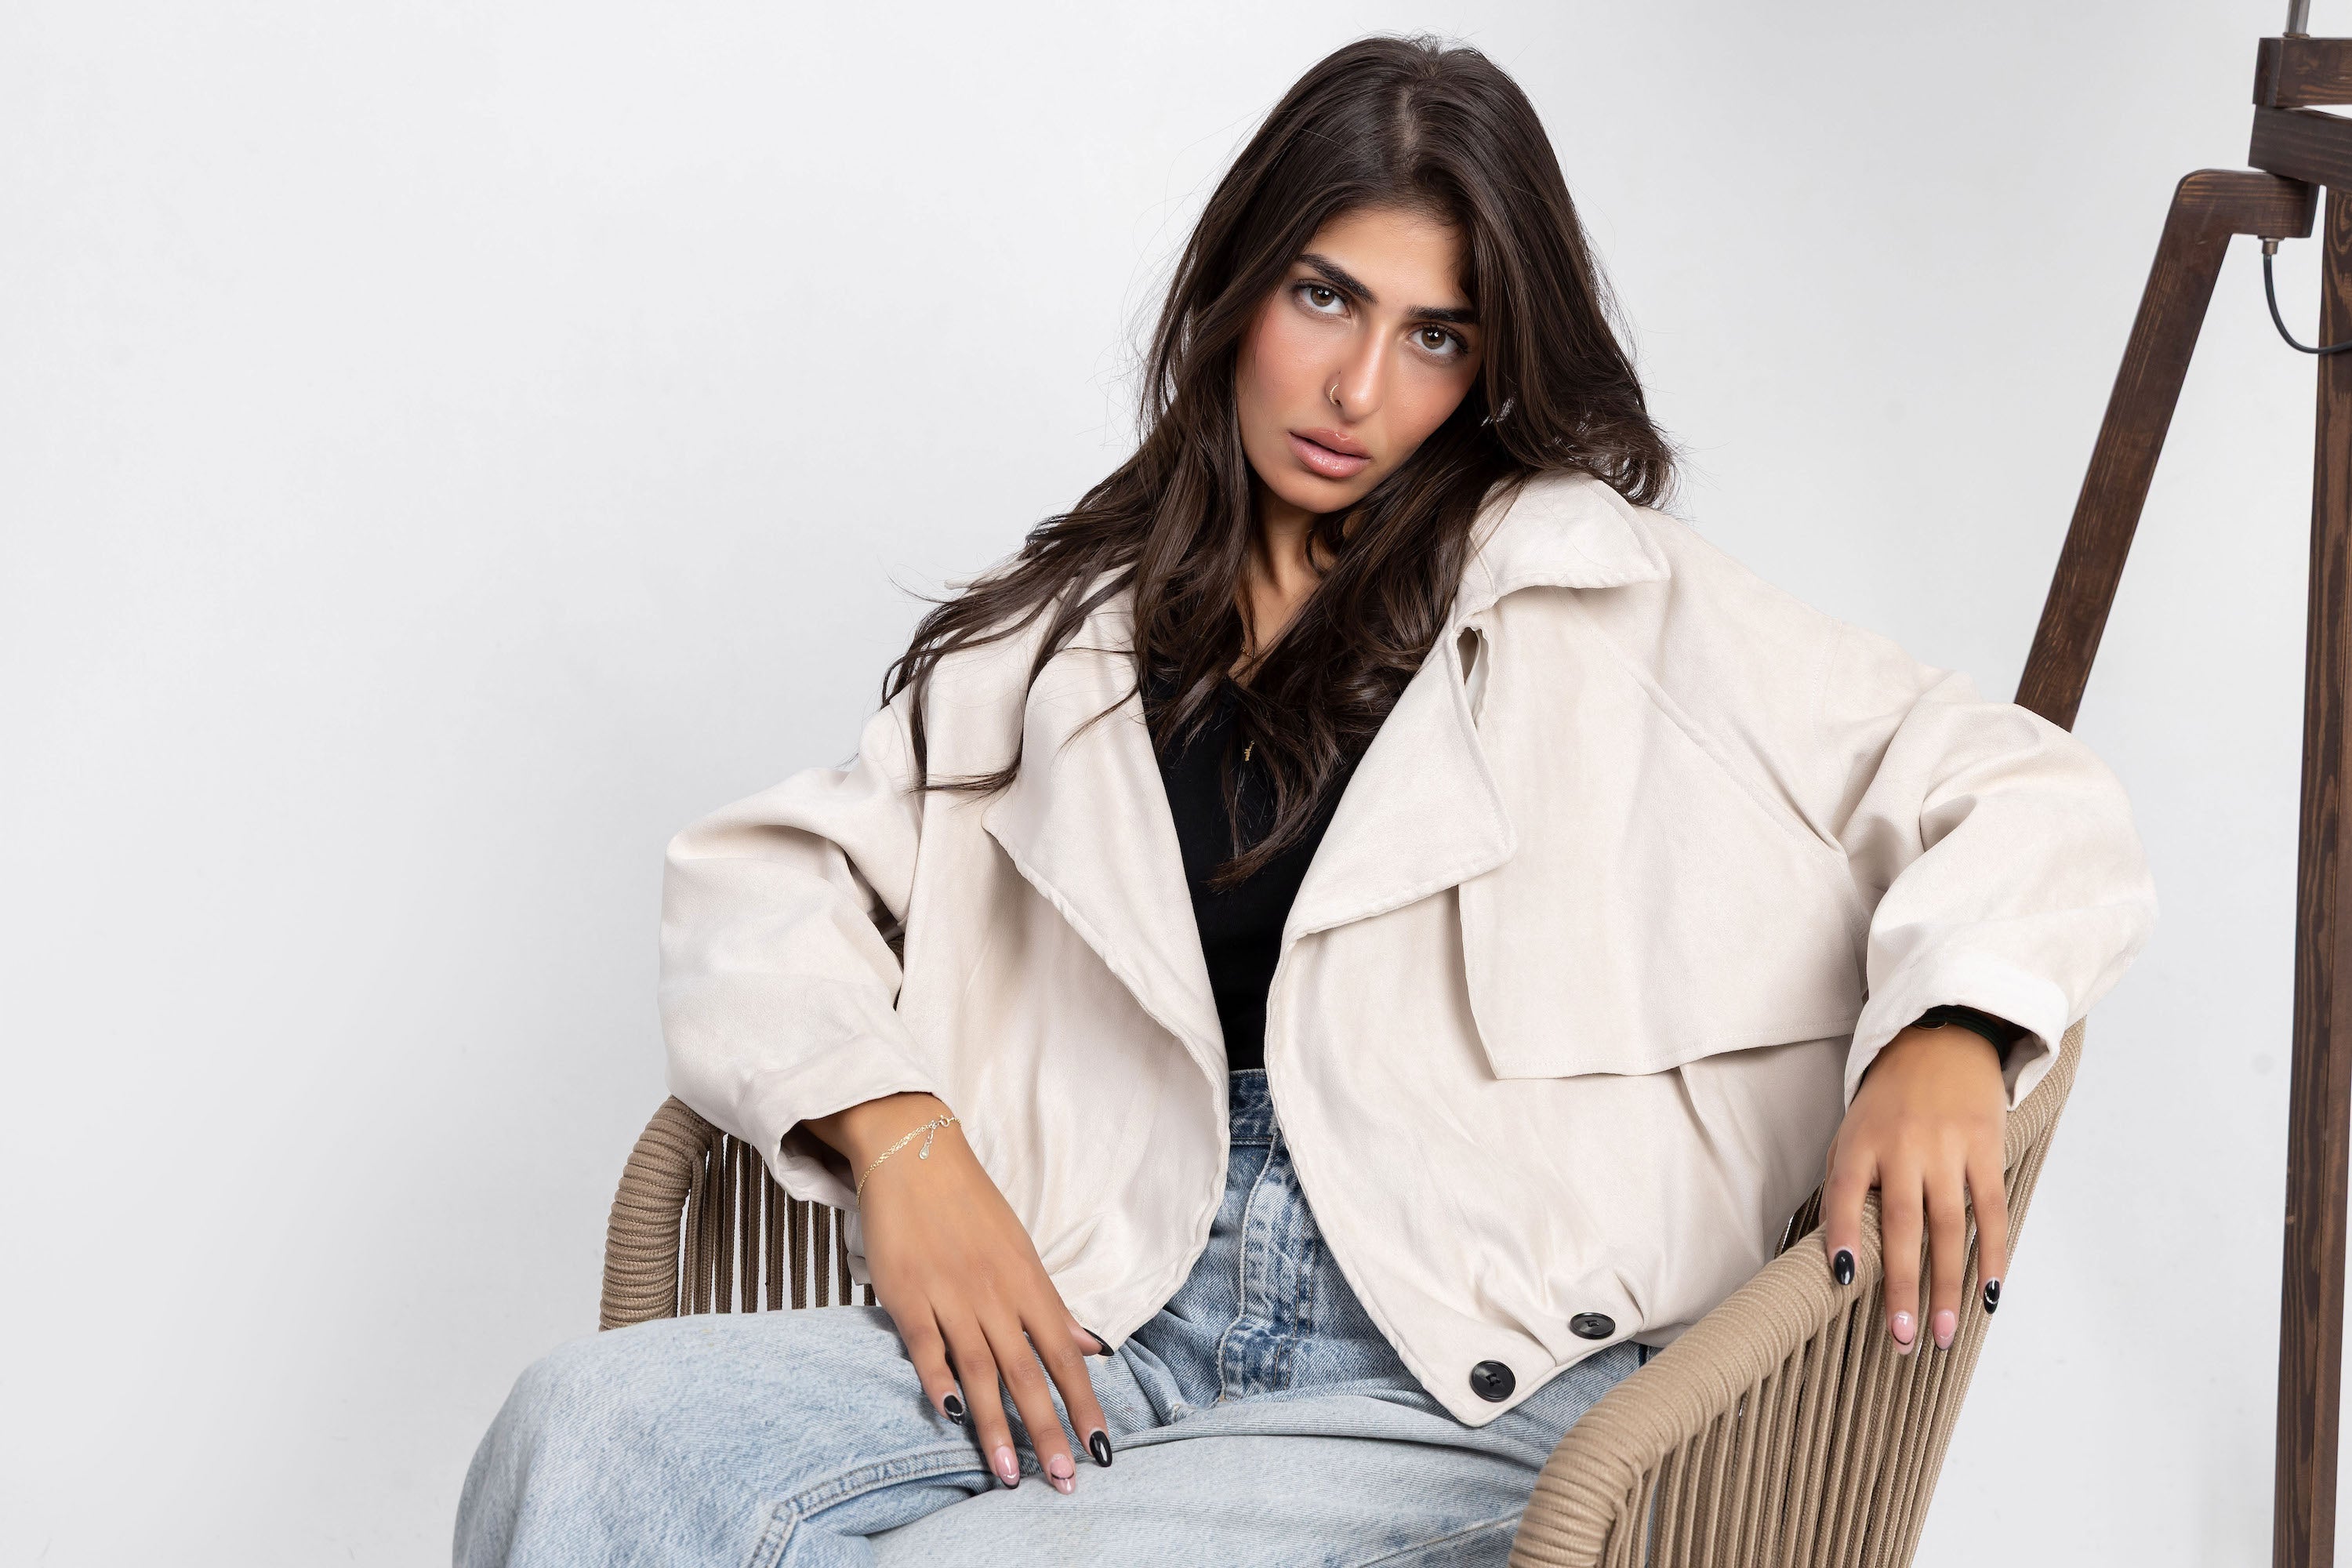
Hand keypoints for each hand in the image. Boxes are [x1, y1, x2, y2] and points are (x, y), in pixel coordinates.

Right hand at [804, 1093, 1110, 1494]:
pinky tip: (952, 1416)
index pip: (1065, 1355)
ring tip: (1010, 1475)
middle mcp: (996, 1294)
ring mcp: (950, 1294)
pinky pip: (926, 1345)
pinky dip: (939, 1380)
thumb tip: (1092, 1345)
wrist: (914, 1153)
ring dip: (997, 1428)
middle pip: (1029, 1372)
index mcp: (1028, 1283)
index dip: (1085, 1404)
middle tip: (1064, 1480)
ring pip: (981, 1371)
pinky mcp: (907, 1294)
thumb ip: (1051, 1305)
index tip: (1102, 1449)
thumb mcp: (1020, 1250)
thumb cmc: (969, 1204)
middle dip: (1049, 1430)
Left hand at [1820, 1024, 2009, 1353]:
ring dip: (1948, 1287)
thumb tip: (1843, 1255)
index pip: (1845, 1194)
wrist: (1941, 1041)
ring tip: (1945, 1336)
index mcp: (1859, 1142)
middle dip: (1902, 1288)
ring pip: (1949, 1229)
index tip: (1843, 1280)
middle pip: (1902, 1227)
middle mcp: (1902, 1146)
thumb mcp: (1853, 1130)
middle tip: (1903, 1339)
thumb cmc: (1888, 1103)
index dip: (1842, 1236)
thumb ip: (1850, 1184)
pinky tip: (1989, 1295)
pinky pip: (1991, 1211)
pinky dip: (1992, 1255)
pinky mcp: (1986, 1149)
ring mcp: (1947, 1148)